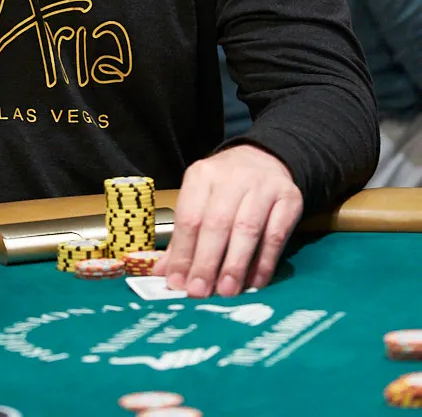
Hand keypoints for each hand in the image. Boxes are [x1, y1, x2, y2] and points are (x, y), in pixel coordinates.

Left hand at [153, 145, 302, 297]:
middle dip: (206, 261)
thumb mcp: (199, 201)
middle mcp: (232, 176)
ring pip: (246, 229)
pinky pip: (275, 234)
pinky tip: (255, 282)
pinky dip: (264, 262)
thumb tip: (163, 274)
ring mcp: (262, 185)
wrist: (264, 160)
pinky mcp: (289, 198)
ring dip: (235, 264)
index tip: (177, 283)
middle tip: (200, 292)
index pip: (189, 217)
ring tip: (226, 291)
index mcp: (201, 175)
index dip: (183, 253)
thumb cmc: (225, 188)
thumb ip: (183, 237)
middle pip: (216, 223)